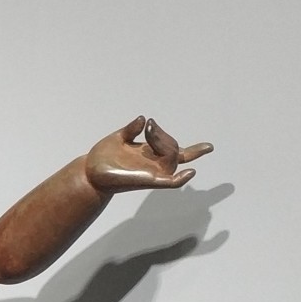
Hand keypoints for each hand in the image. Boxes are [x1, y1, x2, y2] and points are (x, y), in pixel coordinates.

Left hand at [85, 116, 212, 192]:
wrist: (90, 172)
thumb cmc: (103, 158)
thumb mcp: (118, 137)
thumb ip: (132, 129)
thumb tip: (143, 118)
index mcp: (151, 154)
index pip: (179, 152)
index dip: (197, 152)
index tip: (210, 147)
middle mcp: (155, 164)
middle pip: (175, 147)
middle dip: (163, 134)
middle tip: (148, 125)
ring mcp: (153, 173)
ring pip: (173, 157)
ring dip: (164, 141)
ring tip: (149, 131)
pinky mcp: (149, 181)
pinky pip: (170, 183)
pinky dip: (181, 179)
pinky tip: (191, 173)